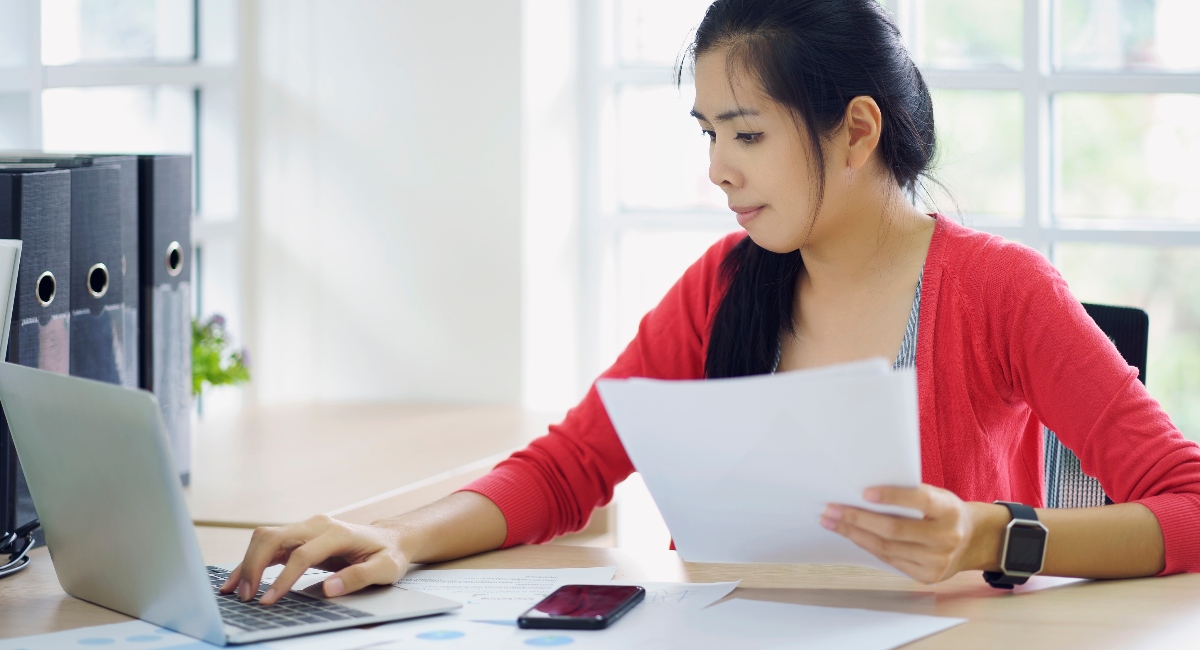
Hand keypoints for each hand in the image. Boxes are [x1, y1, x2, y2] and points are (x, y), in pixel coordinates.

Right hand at [218, 514, 409, 604]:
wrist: (390, 538)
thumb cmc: (388, 555)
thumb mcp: (385, 569)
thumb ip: (359, 577)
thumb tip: (329, 588)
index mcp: (337, 533)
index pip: (301, 554)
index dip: (283, 578)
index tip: (268, 600)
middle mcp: (318, 525)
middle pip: (275, 538)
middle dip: (254, 566)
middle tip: (245, 596)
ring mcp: (306, 527)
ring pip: (266, 537)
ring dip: (247, 562)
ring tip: (235, 591)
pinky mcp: (299, 536)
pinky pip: (269, 544)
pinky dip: (251, 560)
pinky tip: (239, 579)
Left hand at [820, 484, 1001, 583]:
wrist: (972, 541)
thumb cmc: (944, 512)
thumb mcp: (937, 496)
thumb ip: (910, 495)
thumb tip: (864, 493)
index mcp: (949, 510)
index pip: (920, 500)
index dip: (892, 496)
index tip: (865, 492)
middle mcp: (946, 537)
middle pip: (894, 529)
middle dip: (857, 518)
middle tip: (831, 509)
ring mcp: (937, 561)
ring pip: (886, 548)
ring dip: (854, 534)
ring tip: (832, 522)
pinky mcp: (927, 576)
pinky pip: (889, 560)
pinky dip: (867, 546)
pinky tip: (851, 535)